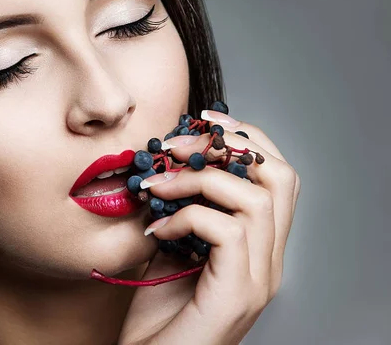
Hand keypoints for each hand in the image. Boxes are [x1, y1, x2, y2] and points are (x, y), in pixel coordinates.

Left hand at [118, 115, 300, 344]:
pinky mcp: (239, 293)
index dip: (247, 138)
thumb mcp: (170, 251)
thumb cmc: (158, 318)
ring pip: (254, 198)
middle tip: (179, 144)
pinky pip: (225, 230)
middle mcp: (270, 261)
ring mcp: (260, 278)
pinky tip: (157, 230)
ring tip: (157, 186)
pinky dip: (186, 217)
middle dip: (229, 146)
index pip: (277, 176)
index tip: (205, 120)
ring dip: (197, 179)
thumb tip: (169, 167)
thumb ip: (182, 212)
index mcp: (259, 247)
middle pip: (281, 177)